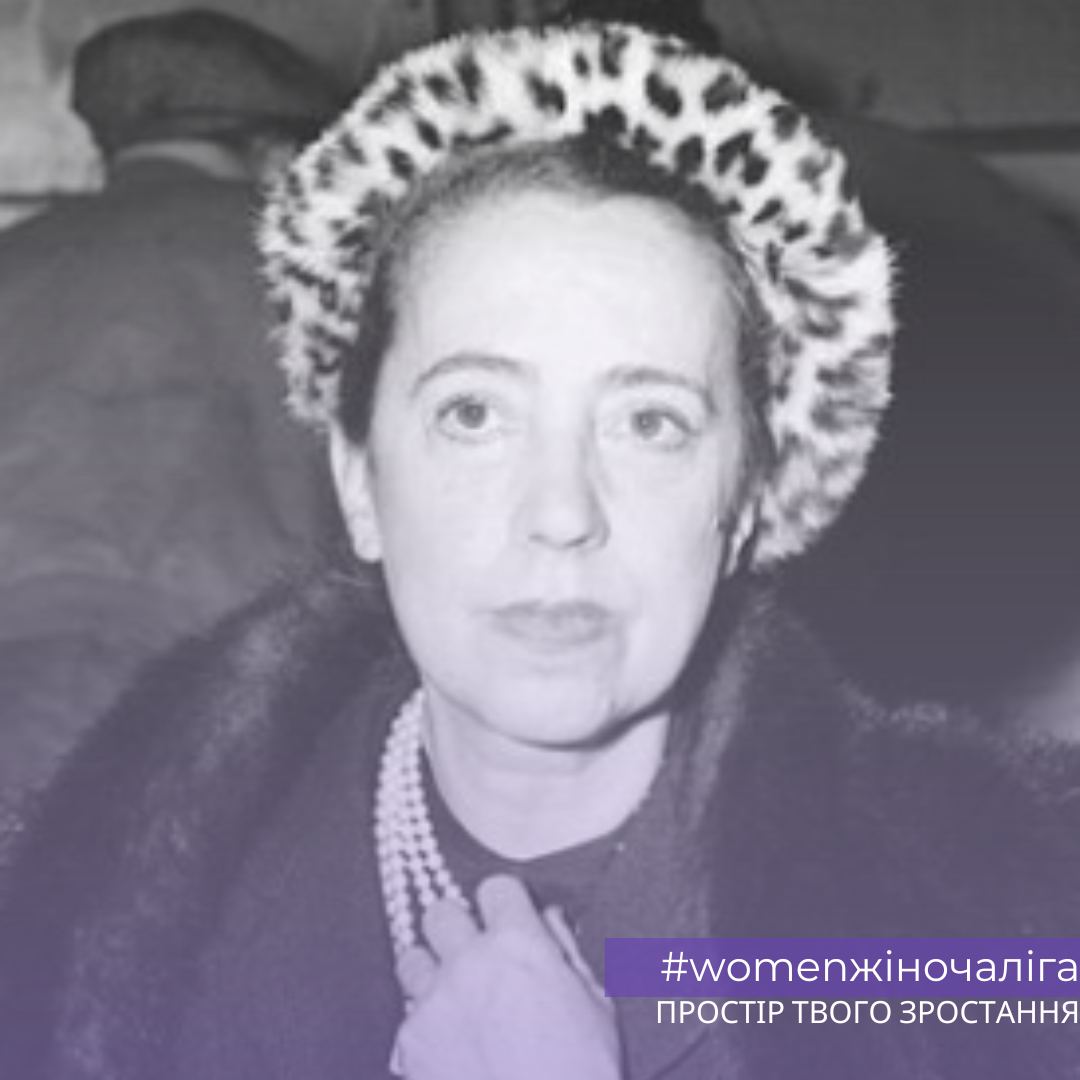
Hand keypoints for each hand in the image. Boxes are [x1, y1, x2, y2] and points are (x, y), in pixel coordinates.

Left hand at [390, 874, 620, 1079]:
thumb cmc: (580, 1074)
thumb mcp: (595, 1005)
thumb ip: (565, 950)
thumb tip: (547, 919)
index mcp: (519, 945)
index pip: (495, 887)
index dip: (503, 904)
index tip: (505, 919)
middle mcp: (471, 963)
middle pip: (440, 913)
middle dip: (456, 930)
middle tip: (472, 955)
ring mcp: (435, 1001)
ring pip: (411, 958)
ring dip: (430, 973)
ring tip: (452, 999)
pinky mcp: (411, 1043)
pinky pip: (405, 1017)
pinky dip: (423, 1028)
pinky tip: (448, 1048)